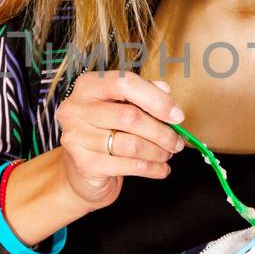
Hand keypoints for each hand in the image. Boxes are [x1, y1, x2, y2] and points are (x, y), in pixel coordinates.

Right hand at [54, 71, 185, 206]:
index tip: (177, 116)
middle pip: (130, 117)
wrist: (80, 170)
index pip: (124, 83)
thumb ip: (143, 93)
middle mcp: (76, 109)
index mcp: (87, 86)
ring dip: (158, 151)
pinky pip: (129, 166)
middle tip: (177, 141)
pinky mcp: (85, 164)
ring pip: (131, 144)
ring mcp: (77, 138)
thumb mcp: (120, 105)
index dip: (156, 99)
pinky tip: (161, 168)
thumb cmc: (104, 131)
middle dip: (161, 131)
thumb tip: (166, 92)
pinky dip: (152, 168)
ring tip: (168, 153)